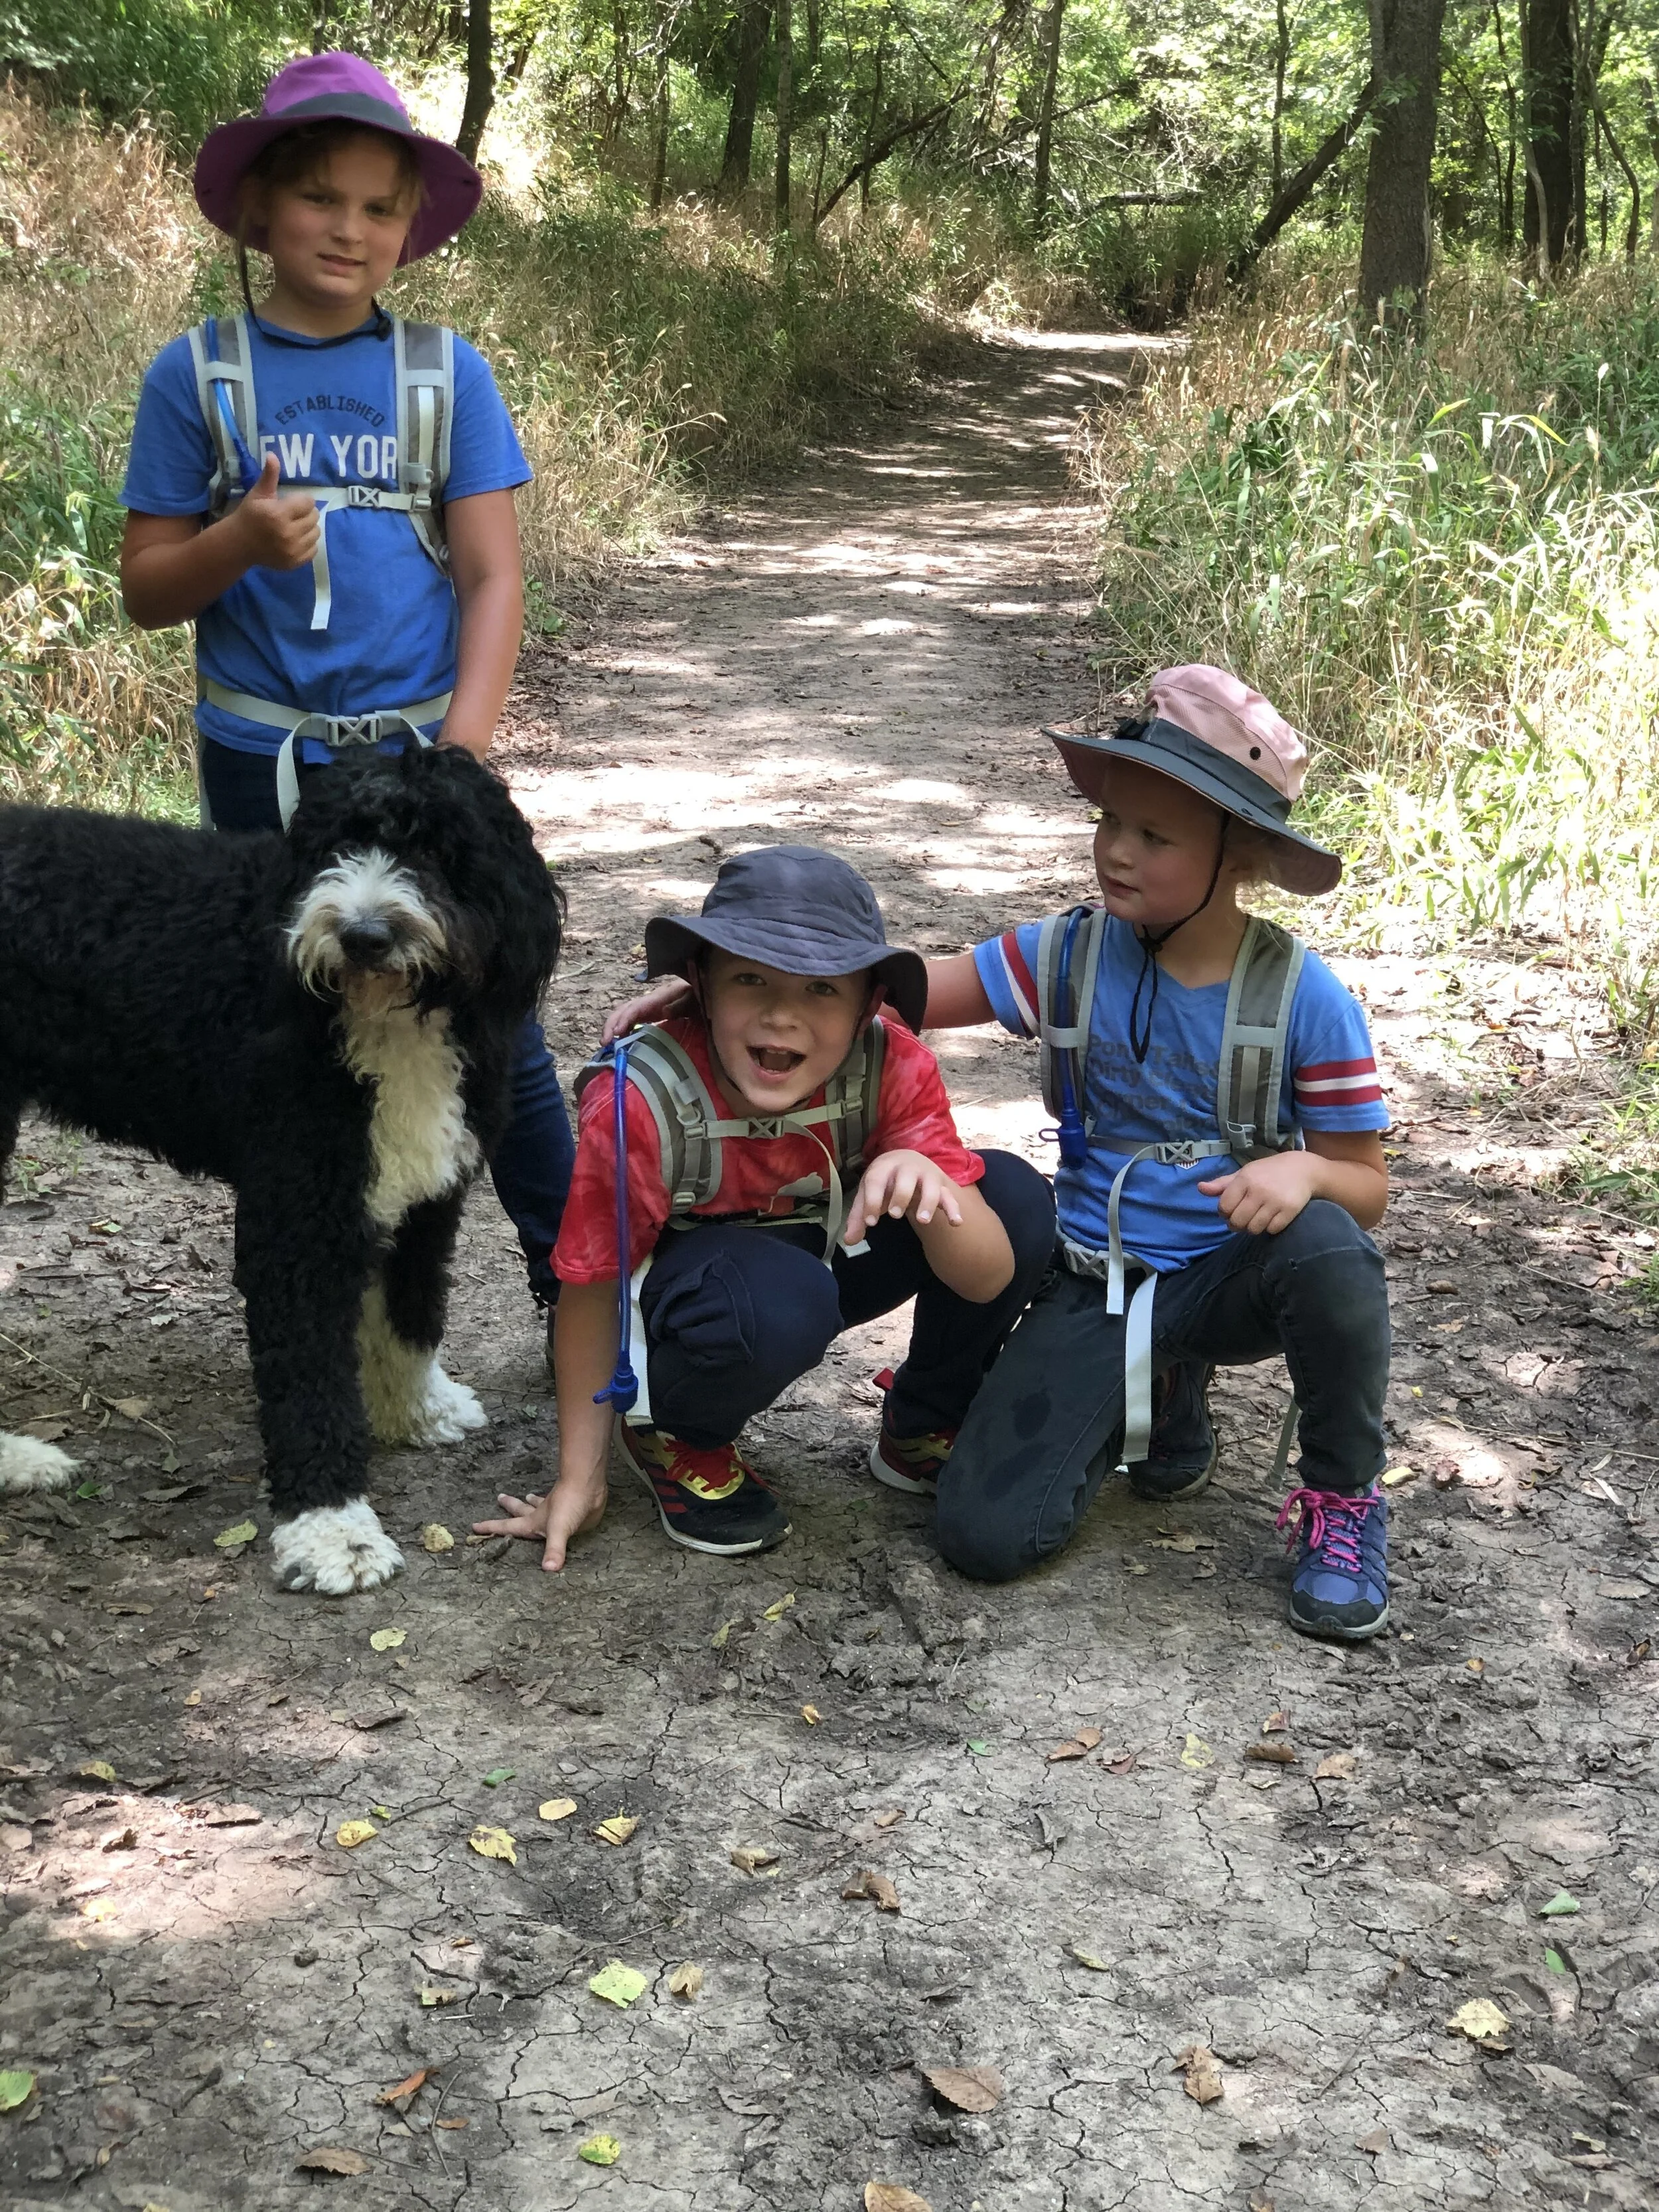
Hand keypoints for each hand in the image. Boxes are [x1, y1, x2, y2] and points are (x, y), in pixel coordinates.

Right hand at [232, 452, 320, 570]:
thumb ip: (269, 476)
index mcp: (278, 514)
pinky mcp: (295, 562)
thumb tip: (272, 455)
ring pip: (316, 532)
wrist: (240, 544)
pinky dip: (308, 543)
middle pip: (314, 517)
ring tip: (295, 525)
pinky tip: (296, 539)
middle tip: (293, 514)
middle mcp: (288, 533)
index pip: (308, 502)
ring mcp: (292, 550)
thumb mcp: (258, 494)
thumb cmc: (250, 515)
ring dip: (309, 527)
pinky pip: (314, 549)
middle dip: (306, 513)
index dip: (301, 500)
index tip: (291, 502)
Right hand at [472, 1471, 606, 1571]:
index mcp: (533, 1522)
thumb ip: (554, 1549)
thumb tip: (548, 1569)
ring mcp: (555, 1511)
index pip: (508, 1526)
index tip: (474, 1525)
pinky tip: (554, 1502)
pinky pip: (557, 1509)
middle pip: (520, 1511)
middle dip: (509, 1508)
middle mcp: (541, 1516)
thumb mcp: (558, 1530)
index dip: (491, 1527)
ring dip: (530, 1503)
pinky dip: (552, 1504)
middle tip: (499, 1497)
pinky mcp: (569, 1510)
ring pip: (537, 1505)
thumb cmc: (569, 1504)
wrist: (588, 1485)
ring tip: (525, 1497)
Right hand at [602, 975, 690, 1042]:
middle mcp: (647, 1002)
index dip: (624, 1019)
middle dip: (611, 1025)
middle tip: (604, 1043)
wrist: (698, 990)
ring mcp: (646, 1007)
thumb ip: (680, 1005)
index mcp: (656, 998)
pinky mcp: (648, 1013)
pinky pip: (630, 1020)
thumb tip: (664, 1012)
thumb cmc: (695, 994)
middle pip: (623, 1010)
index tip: (616, 1033)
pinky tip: (619, 1042)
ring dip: (613, 1028)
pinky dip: (622, 1030)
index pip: (635, 1008)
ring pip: (623, 1015)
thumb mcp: (692, 999)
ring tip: (606, 1044)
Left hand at [843, 1149, 963, 1245]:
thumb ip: (859, 1217)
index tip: (869, 1222)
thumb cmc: (885, 1182)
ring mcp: (926, 1177)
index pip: (876, 1181)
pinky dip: (953, 1209)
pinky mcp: (941, 1187)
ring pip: (930, 1187)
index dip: (872, 1200)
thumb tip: (849, 1241)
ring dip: (927, 1202)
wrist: (908, 1162)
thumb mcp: (869, 1195)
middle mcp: (906, 1169)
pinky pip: (950, 1197)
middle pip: (905, 1179)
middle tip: (894, 1215)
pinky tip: (955, 1223)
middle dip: (900, 1196)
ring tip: (922, 1221)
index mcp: (884, 1168)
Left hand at [1199, 1151, 1322, 1235]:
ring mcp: (1275, 1201)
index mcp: (1245, 1179)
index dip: (1224, 1213)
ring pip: (1254, 1229)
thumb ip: (1222, 1184)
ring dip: (1253, 1228)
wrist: (1302, 1169)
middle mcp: (1259, 1190)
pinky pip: (1272, 1230)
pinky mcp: (1289, 1210)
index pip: (1224, 1207)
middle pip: (1237, 1221)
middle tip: (1243, 1218)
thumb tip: (1200, 1189)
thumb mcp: (1244, 1173)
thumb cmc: (1267, 1172)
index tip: (1230, 1210)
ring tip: (1257, 1218)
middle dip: (1237, 1224)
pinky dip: (1270, 1228)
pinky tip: (1272, 1218)